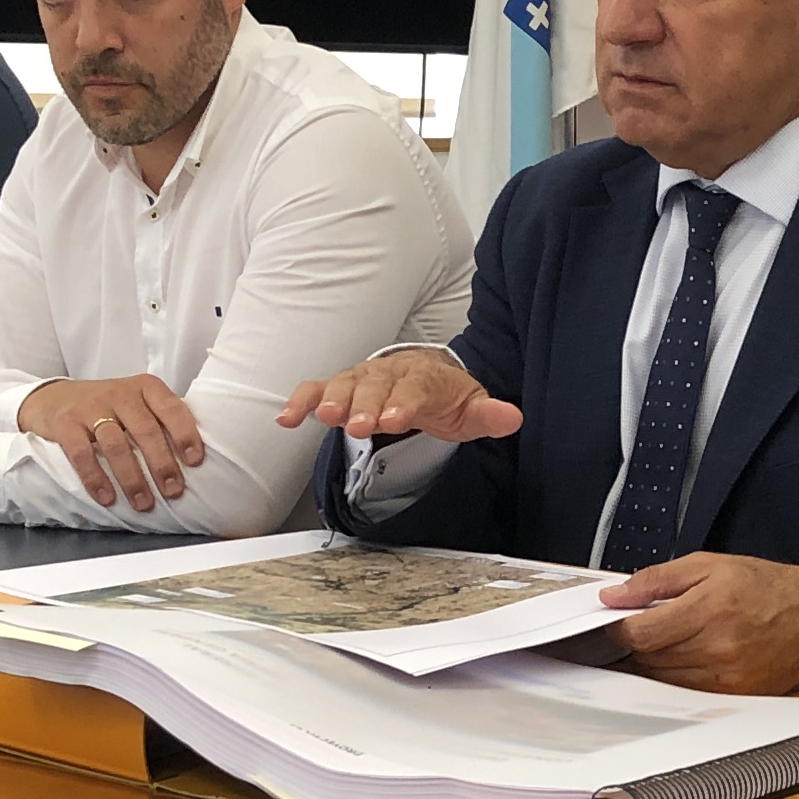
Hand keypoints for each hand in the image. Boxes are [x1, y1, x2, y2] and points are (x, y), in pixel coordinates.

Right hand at [19, 373, 204, 512]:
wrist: (54, 398)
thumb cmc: (108, 408)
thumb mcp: (137, 404)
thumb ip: (160, 422)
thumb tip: (193, 463)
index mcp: (146, 387)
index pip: (171, 408)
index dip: (185, 434)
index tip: (195, 462)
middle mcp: (120, 393)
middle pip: (146, 430)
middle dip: (161, 464)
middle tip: (173, 492)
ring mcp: (91, 407)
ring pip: (116, 444)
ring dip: (132, 477)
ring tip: (143, 503)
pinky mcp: (65, 423)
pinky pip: (82, 453)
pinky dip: (95, 478)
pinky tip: (106, 498)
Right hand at [276, 347, 521, 444]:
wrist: (426, 378)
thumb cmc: (446, 398)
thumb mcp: (472, 408)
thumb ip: (489, 415)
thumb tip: (512, 417)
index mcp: (423, 377)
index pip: (414, 387)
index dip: (404, 402)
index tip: (395, 420)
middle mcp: (389, 372)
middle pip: (376, 385)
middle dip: (366, 405)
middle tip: (358, 426)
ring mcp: (362, 377)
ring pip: (345, 384)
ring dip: (333, 399)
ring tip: (323, 418)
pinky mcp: (341, 387)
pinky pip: (316, 389)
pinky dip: (301, 400)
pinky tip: (285, 419)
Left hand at [602, 553, 798, 695]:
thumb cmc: (768, 588)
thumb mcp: (709, 564)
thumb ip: (656, 579)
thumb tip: (614, 595)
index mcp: (709, 608)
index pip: (640, 633)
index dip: (618, 628)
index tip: (616, 620)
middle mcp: (717, 647)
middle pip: (647, 658)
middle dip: (639, 641)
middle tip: (648, 624)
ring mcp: (725, 676)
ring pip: (661, 677)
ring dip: (655, 660)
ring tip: (673, 637)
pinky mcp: (732, 695)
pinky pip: (683, 691)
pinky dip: (675, 675)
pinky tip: (688, 655)